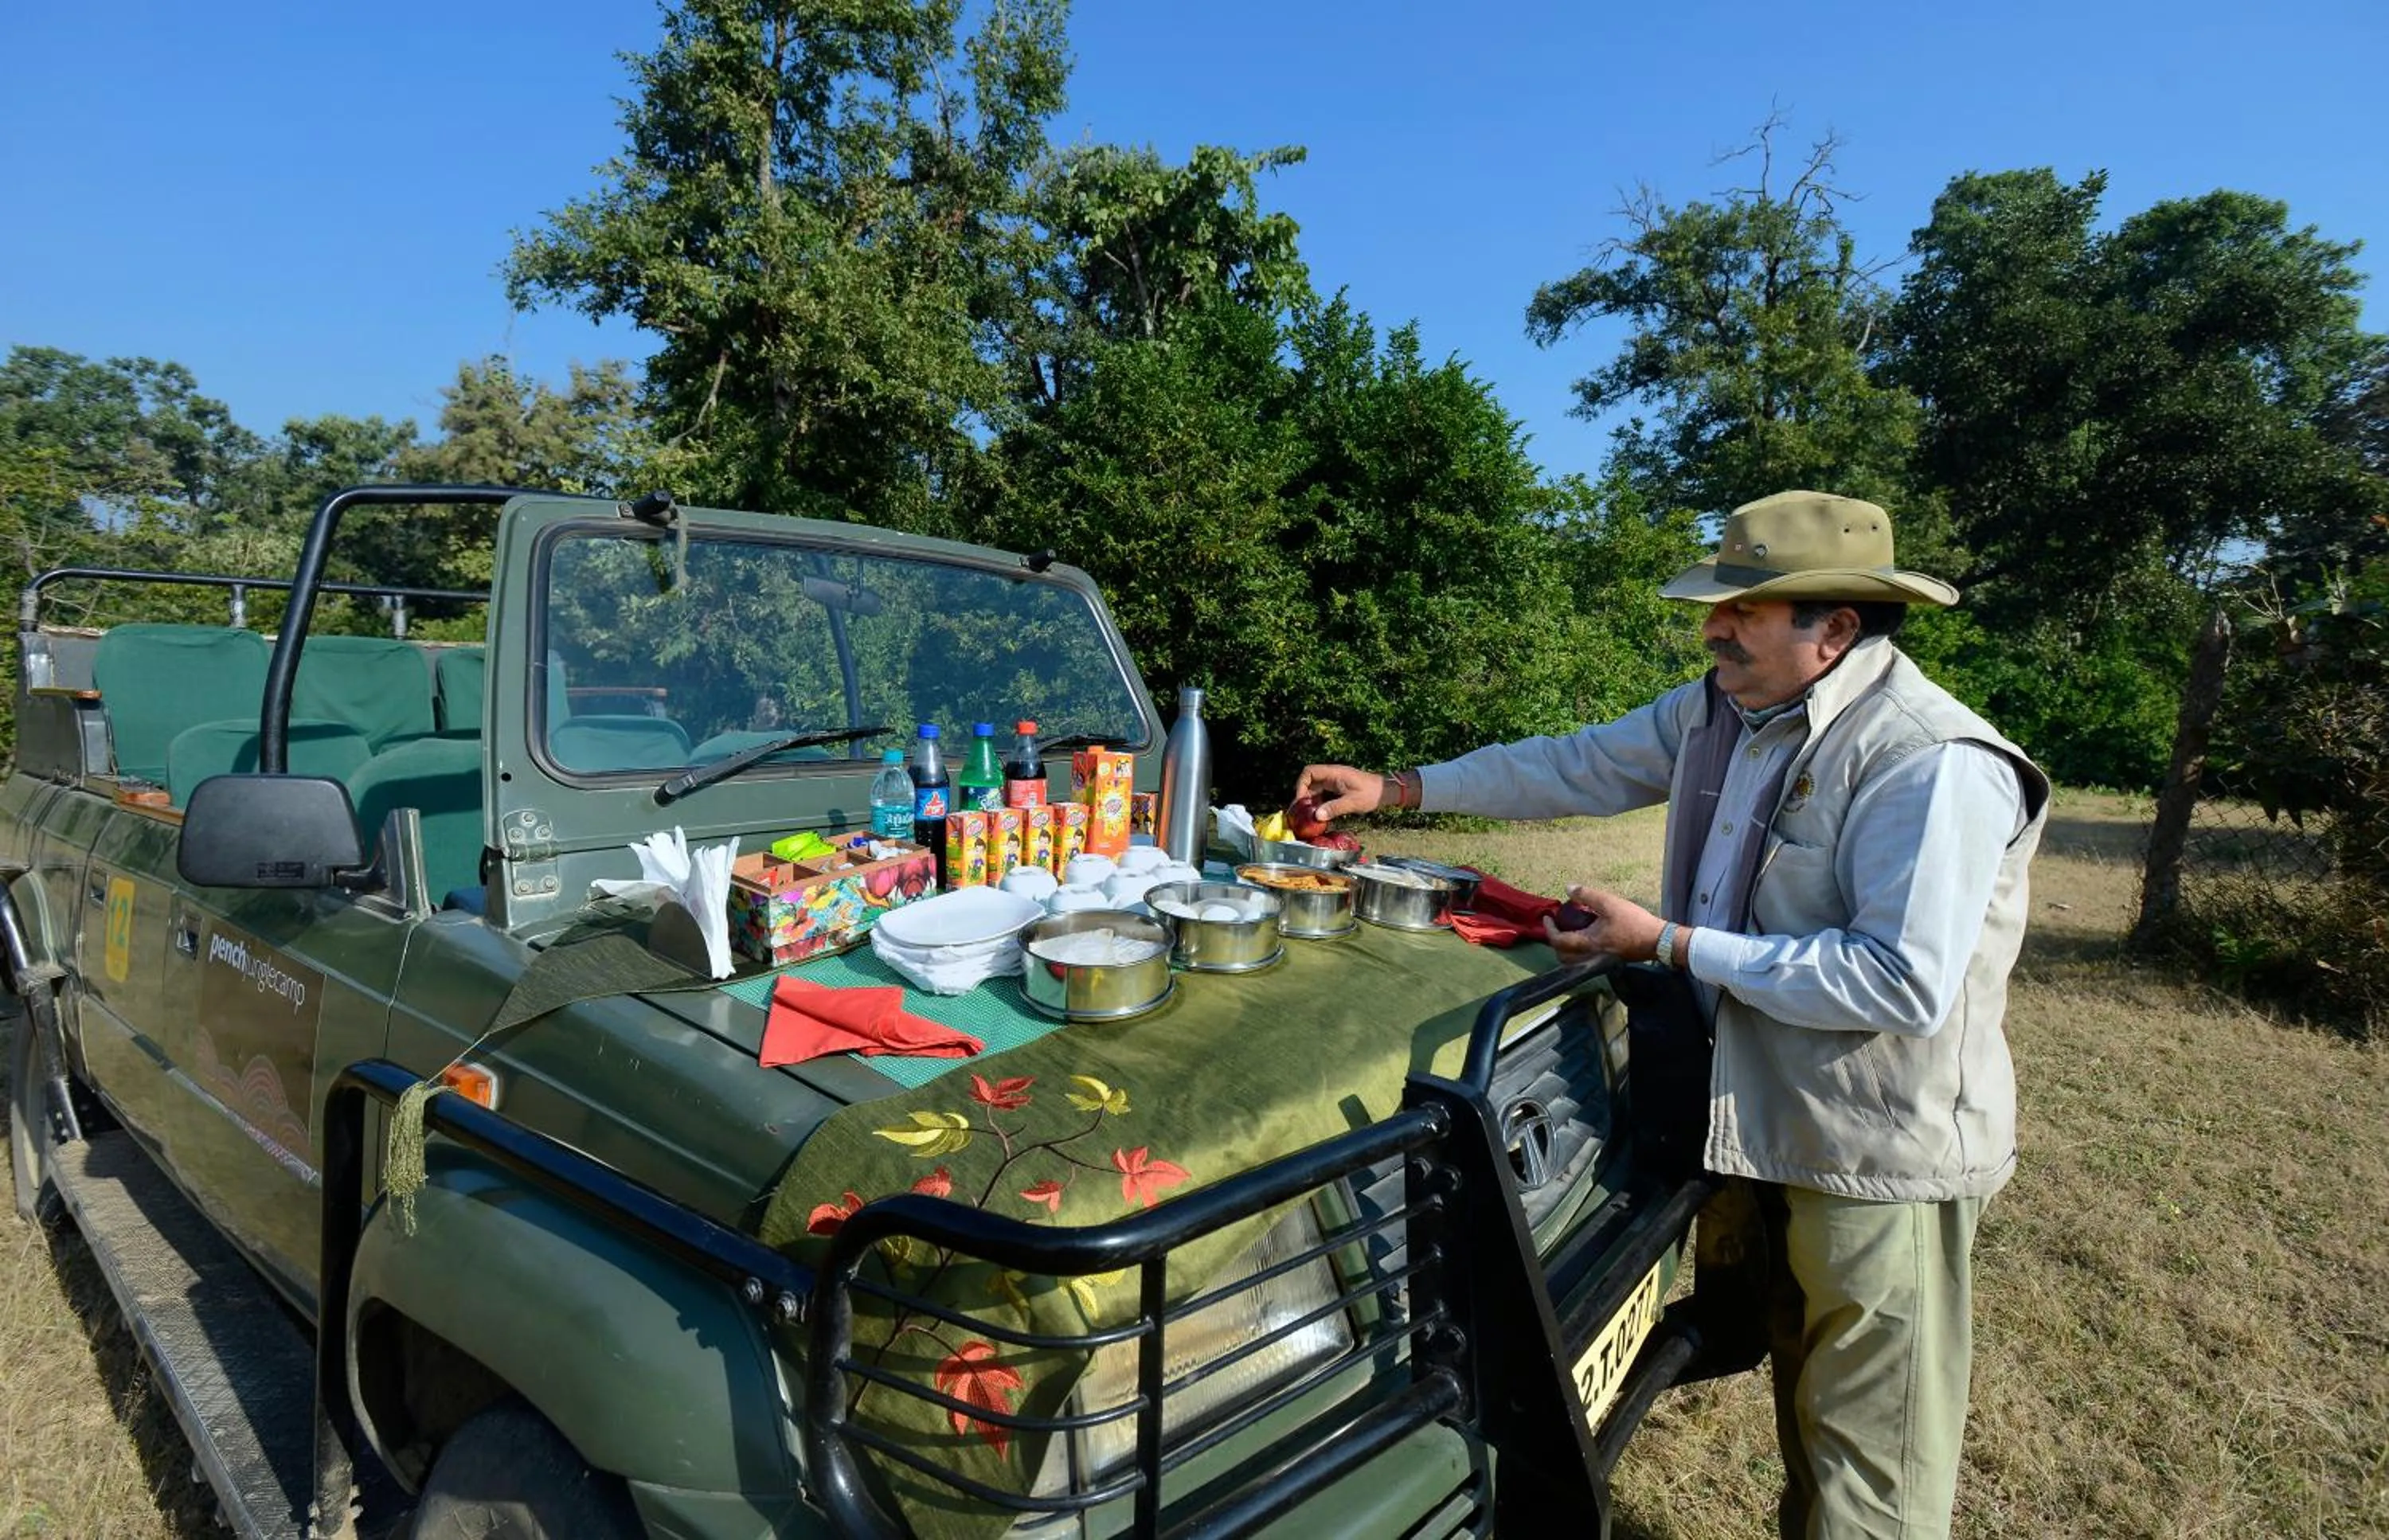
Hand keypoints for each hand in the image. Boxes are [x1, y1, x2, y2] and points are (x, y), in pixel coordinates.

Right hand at [1293, 763, 1384, 823]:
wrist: (1385, 791)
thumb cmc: (1371, 794)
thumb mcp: (1353, 802)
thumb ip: (1334, 808)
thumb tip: (1317, 816)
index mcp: (1334, 773)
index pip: (1309, 772)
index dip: (1301, 785)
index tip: (1301, 801)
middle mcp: (1331, 775)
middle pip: (1310, 782)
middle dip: (1304, 796)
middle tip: (1302, 813)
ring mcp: (1334, 781)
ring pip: (1315, 789)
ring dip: (1311, 801)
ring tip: (1308, 816)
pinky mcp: (1338, 788)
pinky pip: (1323, 794)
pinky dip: (1319, 803)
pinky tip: (1320, 815)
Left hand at [1540, 886, 1665, 964]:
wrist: (1658, 941)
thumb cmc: (1634, 922)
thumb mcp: (1610, 903)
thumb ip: (1587, 896)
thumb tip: (1568, 888)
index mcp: (1588, 943)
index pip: (1559, 941)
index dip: (1549, 929)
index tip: (1547, 917)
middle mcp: (1590, 957)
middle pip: (1563, 957)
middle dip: (1555, 942)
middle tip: (1557, 926)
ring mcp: (1599, 963)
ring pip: (1573, 962)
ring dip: (1566, 949)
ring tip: (1570, 931)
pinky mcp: (1608, 963)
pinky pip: (1584, 961)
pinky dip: (1578, 952)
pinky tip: (1586, 936)